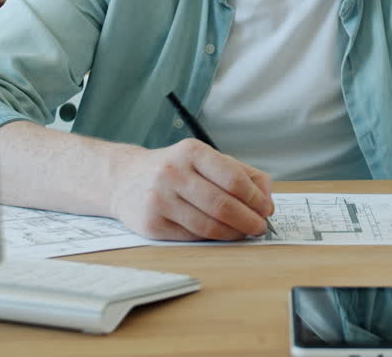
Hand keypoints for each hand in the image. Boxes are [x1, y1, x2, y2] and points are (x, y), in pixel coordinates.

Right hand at [108, 138, 273, 240]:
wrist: (124, 179)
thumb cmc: (175, 169)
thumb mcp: (205, 159)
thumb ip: (241, 173)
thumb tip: (267, 198)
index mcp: (191, 152)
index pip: (233, 179)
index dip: (255, 198)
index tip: (266, 209)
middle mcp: (172, 173)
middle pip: (222, 205)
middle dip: (248, 220)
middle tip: (260, 227)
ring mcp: (159, 199)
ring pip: (207, 225)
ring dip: (233, 233)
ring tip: (244, 233)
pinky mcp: (151, 224)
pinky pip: (191, 236)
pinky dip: (212, 239)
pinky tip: (221, 235)